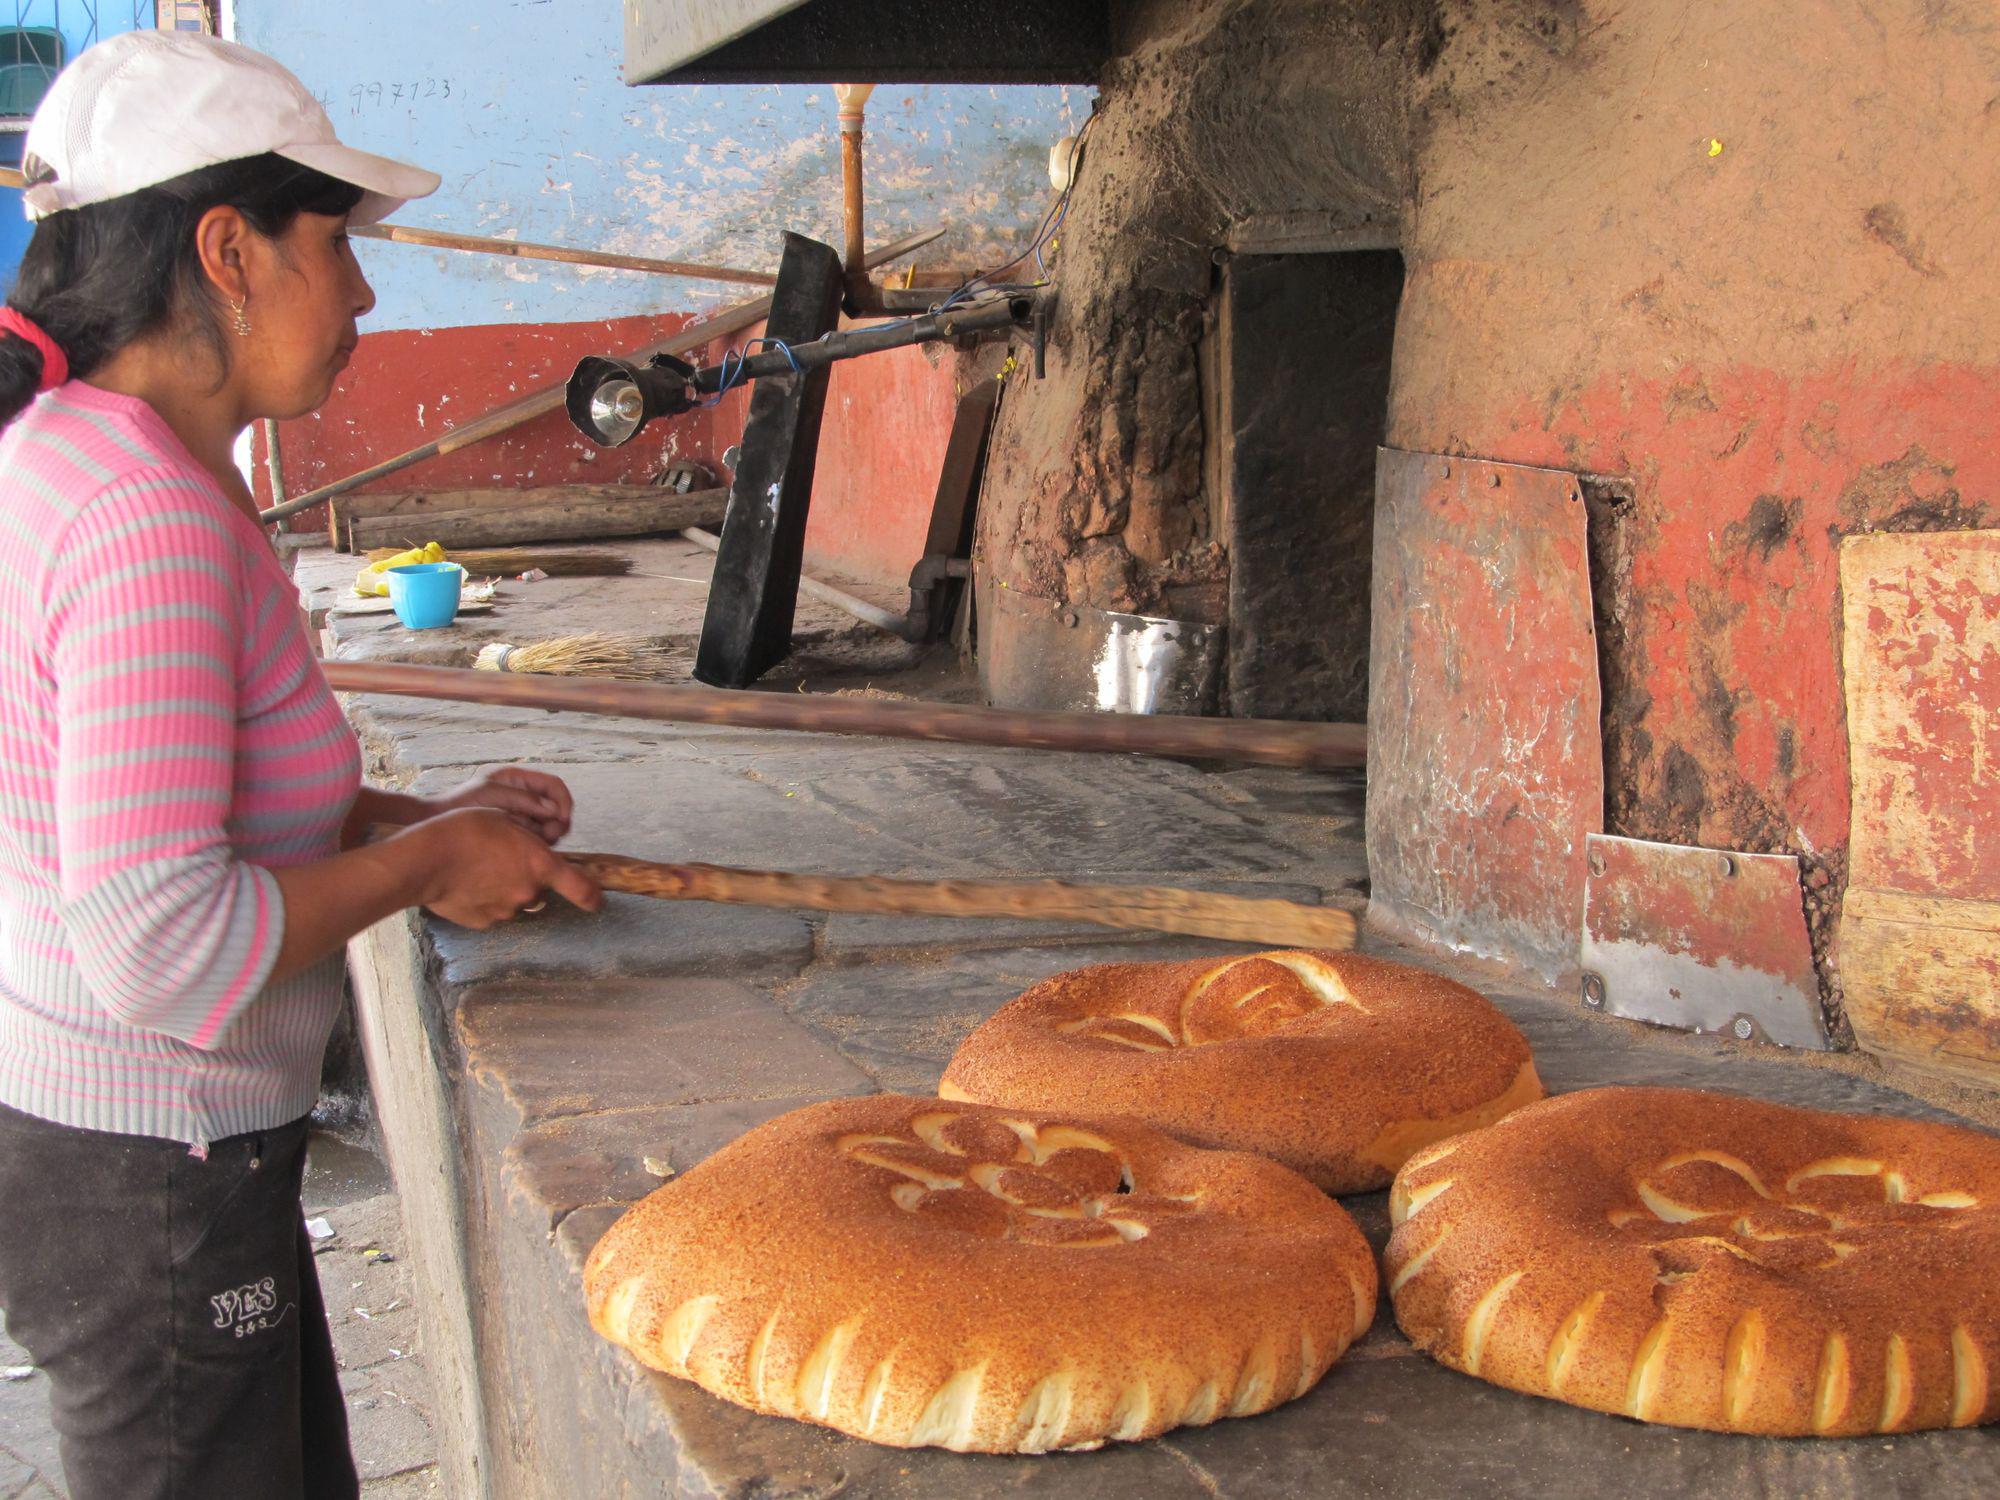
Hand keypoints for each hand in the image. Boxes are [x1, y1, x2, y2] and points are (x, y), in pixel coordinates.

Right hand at [401, 808, 600, 928]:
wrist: (425, 859)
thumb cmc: (464, 830)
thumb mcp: (507, 821)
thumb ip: (530, 841)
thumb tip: (537, 850)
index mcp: (540, 864)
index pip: (582, 888)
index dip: (593, 896)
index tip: (596, 899)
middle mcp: (529, 891)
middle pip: (539, 888)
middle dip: (528, 877)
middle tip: (501, 860)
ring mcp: (506, 910)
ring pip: (515, 899)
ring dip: (505, 888)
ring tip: (477, 869)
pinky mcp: (485, 922)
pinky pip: (492, 910)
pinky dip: (485, 900)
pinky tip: (466, 884)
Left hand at [435, 767, 574, 843]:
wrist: (436, 822)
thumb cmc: (459, 803)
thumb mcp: (491, 794)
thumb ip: (523, 799)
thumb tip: (554, 810)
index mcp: (519, 780)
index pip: (554, 786)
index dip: (563, 801)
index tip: (562, 819)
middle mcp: (524, 797)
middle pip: (557, 808)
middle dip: (558, 822)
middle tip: (548, 837)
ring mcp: (521, 817)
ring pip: (550, 826)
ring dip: (549, 835)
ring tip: (534, 843)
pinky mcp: (516, 834)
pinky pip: (536, 839)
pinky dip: (537, 844)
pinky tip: (524, 848)